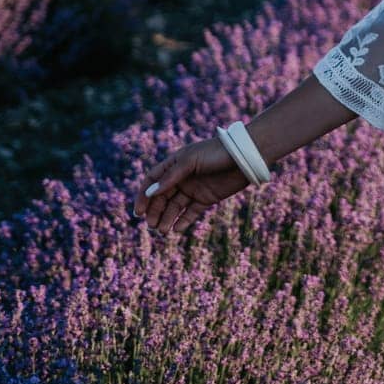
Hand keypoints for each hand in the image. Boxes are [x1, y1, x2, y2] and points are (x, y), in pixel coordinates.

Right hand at [132, 137, 250, 234]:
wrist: (245, 156)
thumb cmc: (216, 153)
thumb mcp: (191, 161)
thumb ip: (171, 177)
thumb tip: (150, 192)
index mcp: (175, 163)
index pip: (152, 180)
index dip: (143, 195)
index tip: (138, 212)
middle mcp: (182, 177)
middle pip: (162, 196)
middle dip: (155, 211)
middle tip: (152, 225)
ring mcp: (194, 188)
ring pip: (175, 207)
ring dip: (167, 219)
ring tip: (162, 231)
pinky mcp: (207, 198)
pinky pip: (191, 212)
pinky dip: (183, 221)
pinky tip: (175, 229)